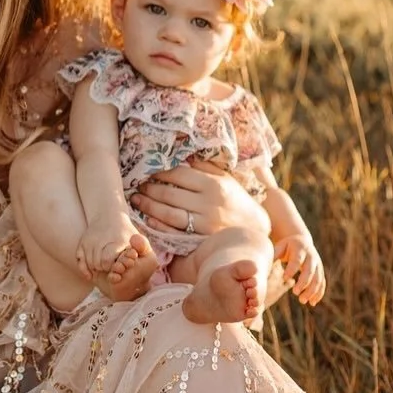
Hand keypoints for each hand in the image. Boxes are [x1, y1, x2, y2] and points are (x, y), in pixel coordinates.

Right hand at [75, 217, 140, 281]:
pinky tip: (90, 274)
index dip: (113, 268)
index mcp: (116, 239)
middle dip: (105, 270)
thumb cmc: (126, 231)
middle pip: (98, 264)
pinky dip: (84, 269)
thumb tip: (133, 262)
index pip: (108, 261)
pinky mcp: (83, 242)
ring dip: (96, 269)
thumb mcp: (137, 238)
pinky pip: (79, 260)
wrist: (108, 214)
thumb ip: (142, 249)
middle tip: (112, 270)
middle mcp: (100, 239)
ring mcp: (90, 240)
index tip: (119, 268)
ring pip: (89, 263)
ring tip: (104, 269)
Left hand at [131, 161, 268, 237]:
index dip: (159, 172)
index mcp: (213, 185)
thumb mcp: (225, 178)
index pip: (178, 175)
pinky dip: (159, 226)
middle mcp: (209, 204)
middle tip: (136, 185)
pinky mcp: (201, 240)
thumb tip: (182, 152)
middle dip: (149, 189)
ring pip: (169, 214)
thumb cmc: (236, 199)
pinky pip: (174, 233)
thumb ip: (204, 166)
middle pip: (170, 195)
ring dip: (148, 207)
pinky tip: (148, 220)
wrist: (255, 229)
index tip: (147, 170)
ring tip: (136, 200)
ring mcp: (204, 224)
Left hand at [275, 233, 325, 304]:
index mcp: (299, 249)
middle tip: (295, 293)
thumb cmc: (286, 247)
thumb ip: (274, 256)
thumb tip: (263, 267)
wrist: (301, 240)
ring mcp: (318, 264)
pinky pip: (322, 283)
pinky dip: (319, 293)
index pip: (296, 260)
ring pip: (318, 279)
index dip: (291, 270)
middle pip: (309, 271)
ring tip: (302, 301)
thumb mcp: (280, 247)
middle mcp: (311, 257)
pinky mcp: (320, 271)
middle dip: (303, 282)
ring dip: (312, 291)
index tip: (284, 278)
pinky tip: (313, 302)